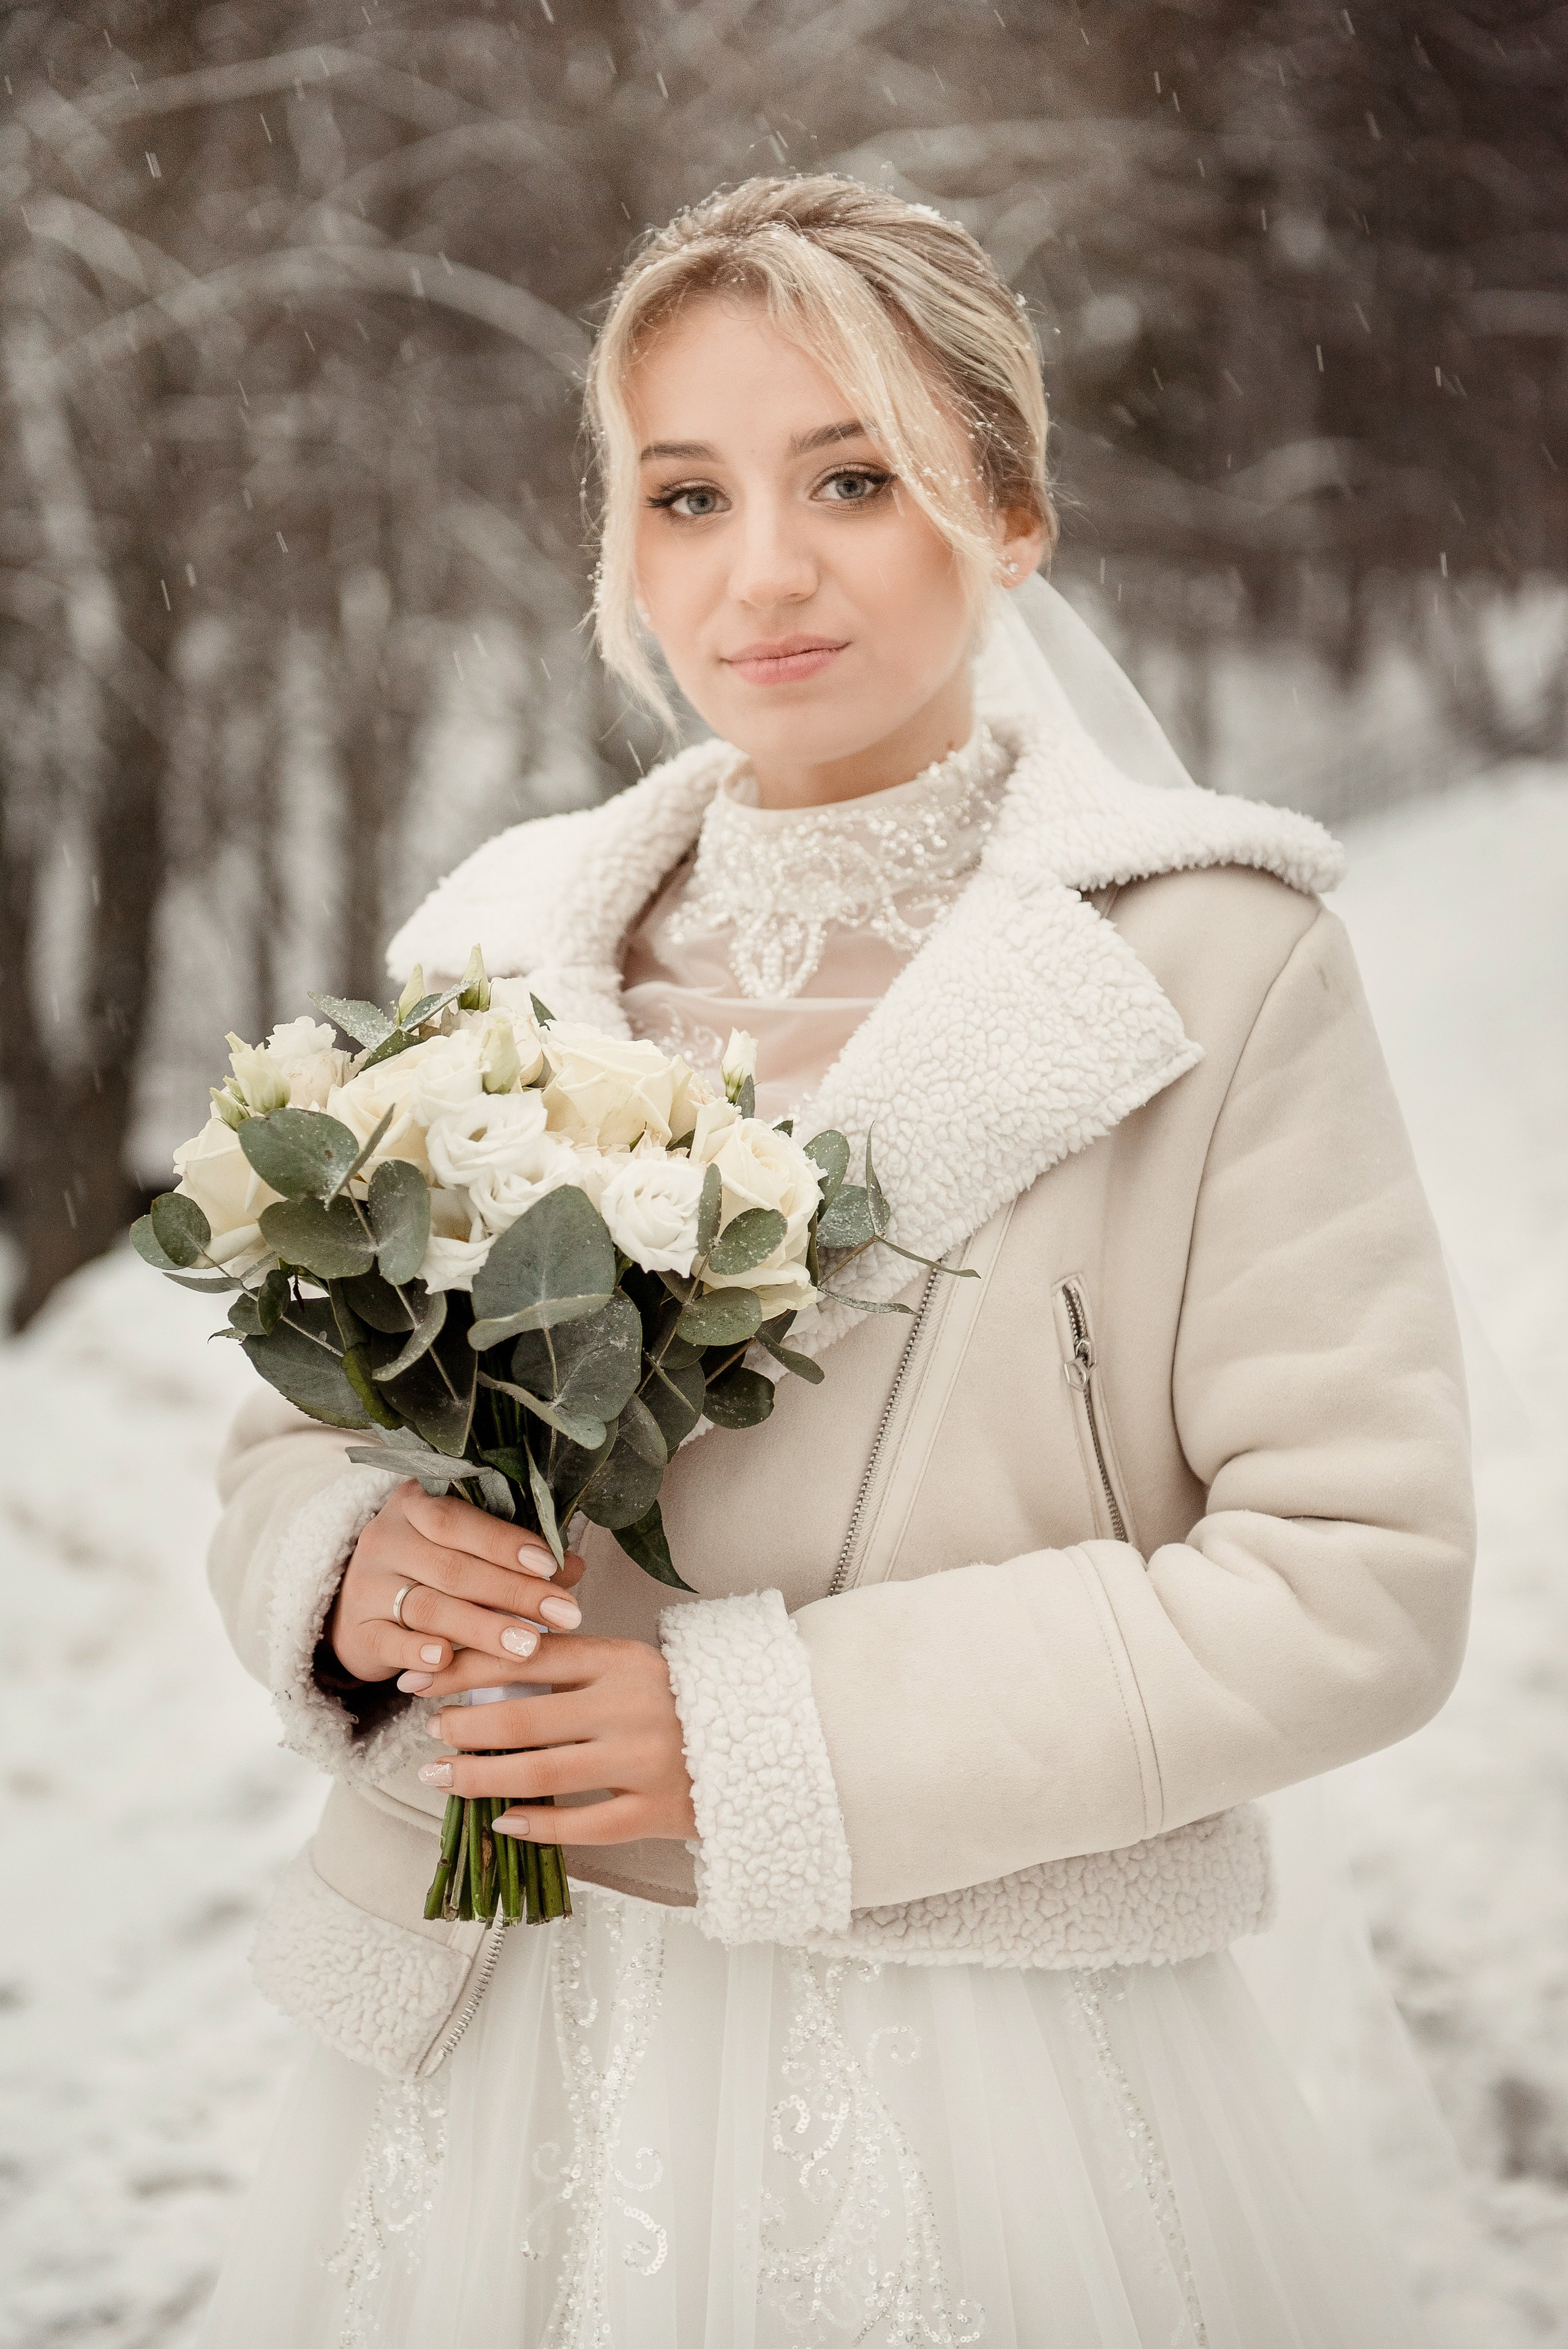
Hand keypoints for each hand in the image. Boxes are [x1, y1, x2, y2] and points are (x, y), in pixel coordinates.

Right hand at [328, 1483, 586, 1691]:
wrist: (357, 1603)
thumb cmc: (428, 1569)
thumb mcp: (466, 1550)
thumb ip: (515, 1556)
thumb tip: (573, 1566)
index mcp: (413, 1505)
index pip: (457, 1519)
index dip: (505, 1542)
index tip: (550, 1565)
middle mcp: (385, 1539)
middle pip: (453, 1568)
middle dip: (514, 1593)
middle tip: (564, 1614)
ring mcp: (366, 1585)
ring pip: (428, 1607)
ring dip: (482, 1629)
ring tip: (528, 1646)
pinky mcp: (356, 1630)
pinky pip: (389, 1641)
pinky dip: (418, 1651)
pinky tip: (446, 1660)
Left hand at [417, 1636, 696, 1846]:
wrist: (765, 1738)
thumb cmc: (681, 1697)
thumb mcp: (631, 1662)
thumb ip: (572, 1663)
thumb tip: (487, 1664)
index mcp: (621, 1659)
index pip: (526, 1658)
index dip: (464, 1667)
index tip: (420, 1678)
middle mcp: (629, 1707)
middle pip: (523, 1720)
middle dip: (462, 1727)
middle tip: (429, 1732)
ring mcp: (643, 1762)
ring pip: (542, 1775)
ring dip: (479, 1777)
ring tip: (439, 1775)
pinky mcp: (655, 1811)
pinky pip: (583, 1825)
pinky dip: (536, 1825)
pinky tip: (502, 1820)